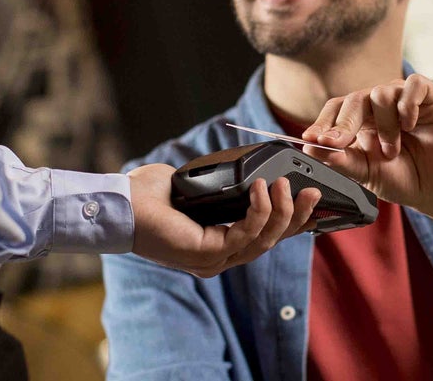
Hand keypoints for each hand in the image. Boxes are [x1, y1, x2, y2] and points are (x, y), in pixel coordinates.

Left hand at [128, 163, 319, 276]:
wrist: (120, 203)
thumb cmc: (147, 194)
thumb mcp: (195, 187)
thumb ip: (221, 185)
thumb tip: (246, 171)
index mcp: (216, 245)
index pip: (263, 237)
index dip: (291, 222)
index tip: (311, 201)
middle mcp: (217, 259)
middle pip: (271, 241)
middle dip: (296, 217)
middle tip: (312, 192)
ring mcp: (213, 260)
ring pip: (264, 240)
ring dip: (282, 211)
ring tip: (286, 185)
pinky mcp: (207, 254)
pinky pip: (246, 234)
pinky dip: (260, 210)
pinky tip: (263, 189)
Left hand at [302, 74, 432, 218]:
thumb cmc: (404, 179)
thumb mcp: (366, 173)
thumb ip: (340, 159)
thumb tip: (309, 147)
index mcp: (362, 121)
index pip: (336, 109)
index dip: (323, 122)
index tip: (311, 139)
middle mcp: (381, 106)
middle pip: (354, 99)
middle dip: (344, 124)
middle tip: (339, 144)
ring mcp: (406, 99)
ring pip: (382, 93)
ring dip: (384, 126)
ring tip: (393, 151)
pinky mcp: (432, 97)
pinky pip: (414, 85)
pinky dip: (408, 104)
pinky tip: (410, 125)